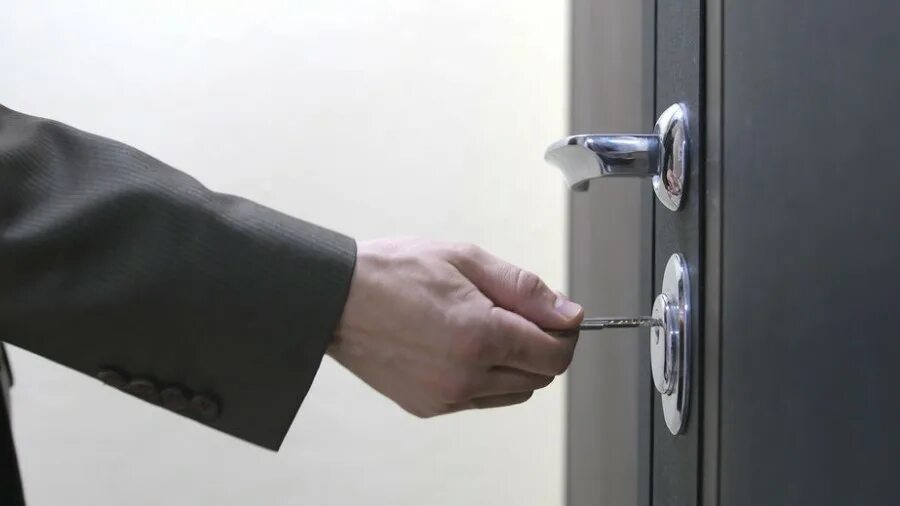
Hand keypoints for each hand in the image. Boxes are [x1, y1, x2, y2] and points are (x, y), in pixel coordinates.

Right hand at [328, 238, 582, 416]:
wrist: (336, 298)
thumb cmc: (394, 272)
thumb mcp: (466, 259)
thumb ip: (525, 289)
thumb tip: (570, 314)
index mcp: (481, 336)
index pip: (555, 354)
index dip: (565, 333)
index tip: (557, 315)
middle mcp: (467, 375)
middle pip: (540, 376)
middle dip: (542, 345)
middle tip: (516, 313)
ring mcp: (447, 396)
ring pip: (514, 392)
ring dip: (516, 363)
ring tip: (485, 326)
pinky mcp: (430, 407)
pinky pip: (481, 399)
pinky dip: (486, 377)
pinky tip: (461, 345)